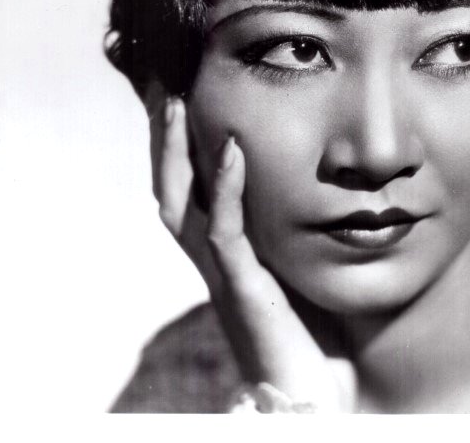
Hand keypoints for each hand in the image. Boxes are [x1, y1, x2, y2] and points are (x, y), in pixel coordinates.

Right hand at [145, 84, 356, 410]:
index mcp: (221, 245)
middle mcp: (211, 255)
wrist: (315, 388)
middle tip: (155, 80)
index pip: (186, 181)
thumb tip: (306, 171)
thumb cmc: (309, 324)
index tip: (171, 84)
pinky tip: (231, 148)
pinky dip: (226, 188)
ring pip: (180, 203)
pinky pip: (225, 232)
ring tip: (173, 100)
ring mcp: (222, 272)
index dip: (172, 138)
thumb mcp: (294, 256)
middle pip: (167, 185)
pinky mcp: (243, 289)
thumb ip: (285, 220)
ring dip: (173, 151)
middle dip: (157, 136)